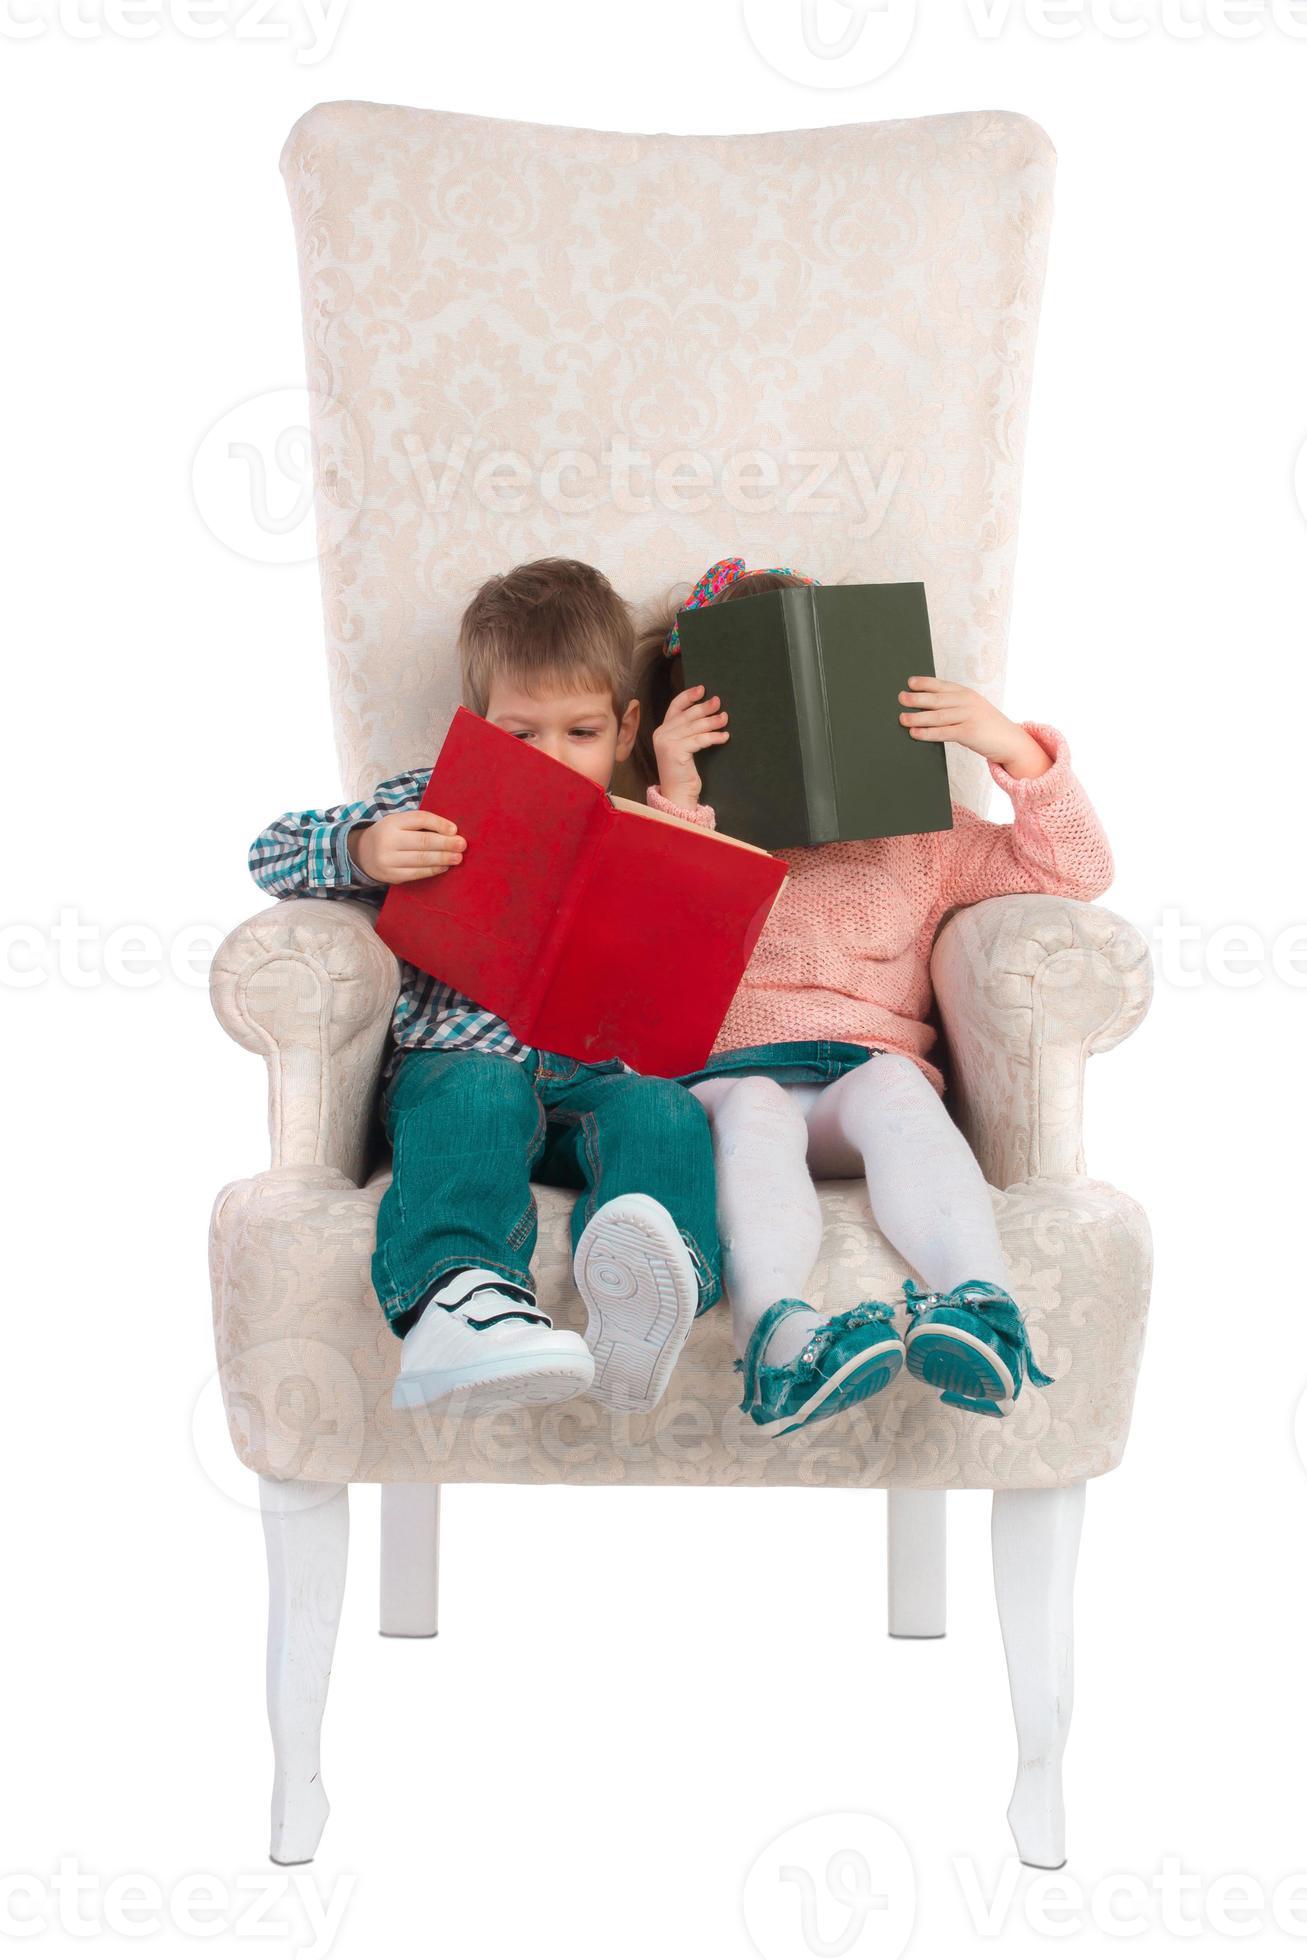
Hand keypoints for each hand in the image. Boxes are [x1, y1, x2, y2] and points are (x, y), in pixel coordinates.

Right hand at [349, 809, 466, 883]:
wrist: (362, 853)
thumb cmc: (391, 835)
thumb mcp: (399, 823)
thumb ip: (421, 824)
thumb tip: (452, 831)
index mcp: (392, 822)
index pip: (419, 819)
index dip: (439, 824)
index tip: (454, 829)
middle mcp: (388, 840)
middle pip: (423, 841)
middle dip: (446, 843)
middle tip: (462, 844)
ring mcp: (388, 860)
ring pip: (421, 859)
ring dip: (443, 858)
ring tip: (458, 857)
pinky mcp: (391, 876)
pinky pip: (417, 873)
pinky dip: (433, 870)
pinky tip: (444, 866)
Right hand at [652, 682, 729, 806]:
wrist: (677, 795)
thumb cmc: (683, 773)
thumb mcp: (684, 748)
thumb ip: (688, 732)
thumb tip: (709, 713)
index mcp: (662, 731)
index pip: (674, 707)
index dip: (688, 697)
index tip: (702, 689)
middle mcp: (661, 734)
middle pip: (687, 715)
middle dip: (704, 707)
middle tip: (718, 702)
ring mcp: (666, 743)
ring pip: (694, 727)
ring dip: (712, 722)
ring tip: (725, 718)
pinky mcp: (675, 751)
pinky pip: (699, 740)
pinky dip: (713, 737)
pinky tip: (724, 737)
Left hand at [898, 678, 1050, 778]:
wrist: (1011, 742)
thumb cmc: (987, 727)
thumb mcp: (973, 709)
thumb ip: (954, 706)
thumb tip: (926, 708)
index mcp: (967, 693)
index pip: (942, 685)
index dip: (925, 683)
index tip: (910, 682)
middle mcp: (968, 701)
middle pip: (937, 699)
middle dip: (917, 698)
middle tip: (900, 698)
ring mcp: (969, 716)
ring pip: (937, 716)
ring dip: (917, 717)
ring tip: (902, 718)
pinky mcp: (969, 732)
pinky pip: (944, 732)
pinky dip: (927, 733)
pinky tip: (915, 733)